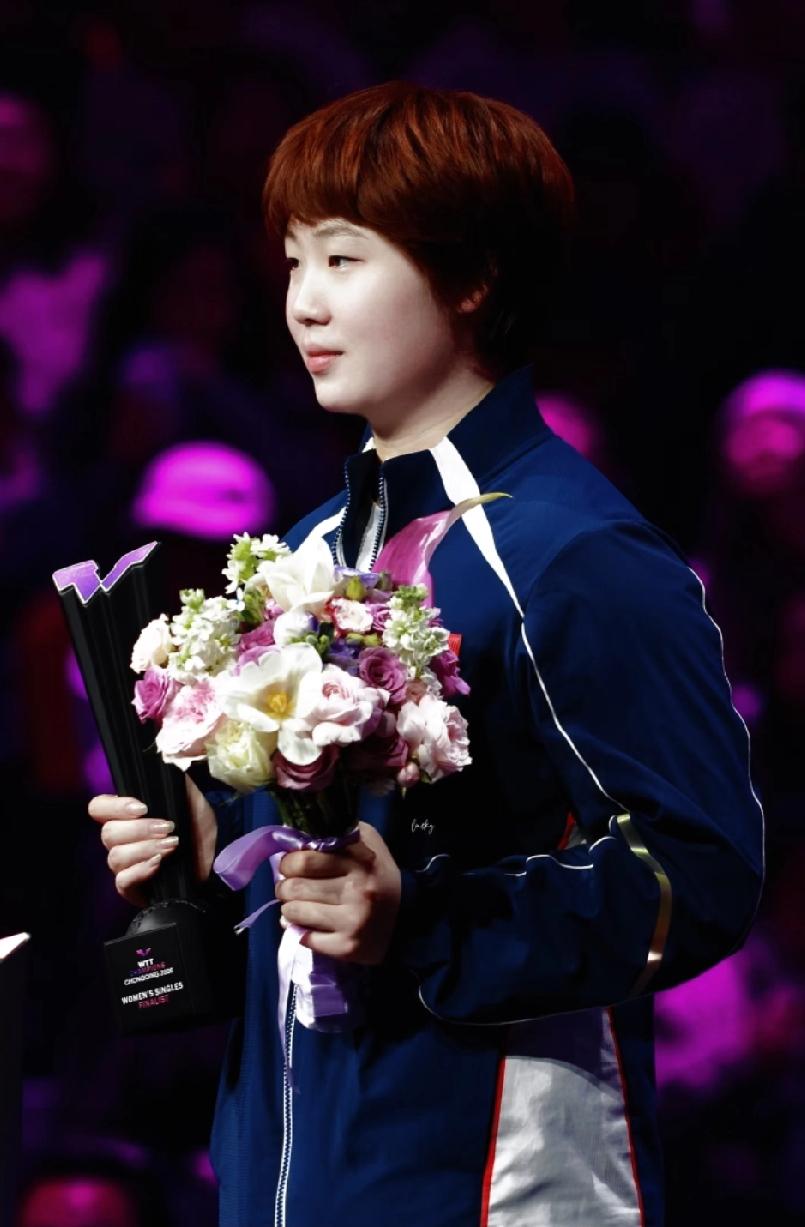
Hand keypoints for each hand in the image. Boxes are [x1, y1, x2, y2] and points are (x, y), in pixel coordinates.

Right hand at [88, 775, 217, 906]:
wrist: (216, 858)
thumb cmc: (198, 826)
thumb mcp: (189, 797)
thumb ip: (173, 779)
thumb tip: (162, 760)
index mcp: (126, 815)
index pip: (98, 807)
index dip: (114, 807)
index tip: (142, 807)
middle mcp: (120, 840)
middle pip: (108, 834)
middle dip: (140, 830)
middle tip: (168, 828)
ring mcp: (124, 865)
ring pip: (115, 857)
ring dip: (145, 848)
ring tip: (172, 845)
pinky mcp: (132, 888)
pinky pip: (122, 882)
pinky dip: (140, 871)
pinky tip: (159, 865)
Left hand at [276, 821, 400, 963]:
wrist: (408, 916)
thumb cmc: (378, 875)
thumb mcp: (367, 844)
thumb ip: (337, 834)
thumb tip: (296, 833)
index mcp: (359, 861)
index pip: (304, 859)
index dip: (289, 862)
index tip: (290, 865)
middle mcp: (357, 890)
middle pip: (294, 887)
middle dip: (284, 887)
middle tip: (288, 887)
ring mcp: (352, 921)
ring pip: (294, 913)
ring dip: (289, 909)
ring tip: (298, 906)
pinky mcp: (347, 947)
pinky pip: (304, 938)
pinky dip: (298, 931)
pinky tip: (307, 924)